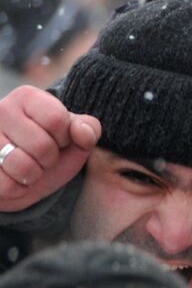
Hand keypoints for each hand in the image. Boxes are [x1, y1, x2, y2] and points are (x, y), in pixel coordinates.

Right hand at [0, 85, 99, 211]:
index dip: (65, 138)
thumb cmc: (50, 152)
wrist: (20, 177)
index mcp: (27, 97)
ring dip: (33, 176)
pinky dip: (16, 189)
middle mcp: (1, 110)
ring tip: (27, 167)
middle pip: (42, 146)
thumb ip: (88, 130)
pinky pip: (6, 185)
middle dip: (49, 160)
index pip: (57, 120)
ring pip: (22, 166)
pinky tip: (12, 178)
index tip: (58, 139)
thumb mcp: (74, 139)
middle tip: (41, 158)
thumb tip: (83, 133)